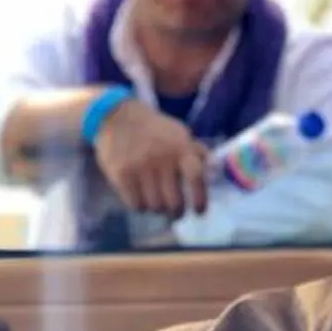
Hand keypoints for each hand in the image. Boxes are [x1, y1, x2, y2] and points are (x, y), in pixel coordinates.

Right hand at [93, 99, 208, 218]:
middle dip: (177, 212)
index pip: (196, 177)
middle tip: (175, 213)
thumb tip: (214, 171)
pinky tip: (141, 200)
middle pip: (174, 202)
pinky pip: (136, 204)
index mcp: (180, 148)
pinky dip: (140, 207)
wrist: (117, 117)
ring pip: (155, 206)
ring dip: (157, 209)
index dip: (200, 199)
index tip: (199, 212)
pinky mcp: (122, 175)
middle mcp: (162, 159)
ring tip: (157, 203)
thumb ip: (196, 152)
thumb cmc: (155, 130)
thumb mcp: (180, 133)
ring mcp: (141, 168)